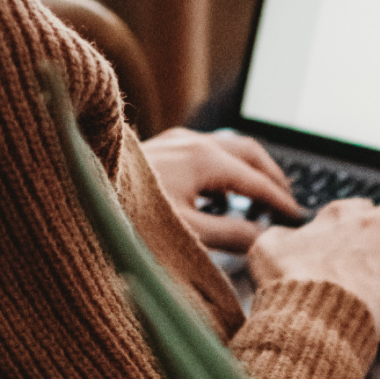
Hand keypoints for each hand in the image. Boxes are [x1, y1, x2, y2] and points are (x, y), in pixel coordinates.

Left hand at [141, 128, 302, 250]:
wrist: (82, 196)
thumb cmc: (130, 216)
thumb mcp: (188, 233)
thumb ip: (231, 235)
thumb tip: (263, 238)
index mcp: (205, 159)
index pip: (258, 180)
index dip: (281, 201)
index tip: (298, 218)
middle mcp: (192, 142)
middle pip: (249, 152)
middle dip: (272, 175)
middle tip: (287, 201)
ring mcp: (175, 140)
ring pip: (227, 146)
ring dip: (248, 169)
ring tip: (258, 197)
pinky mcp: (160, 146)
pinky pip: (204, 149)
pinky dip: (224, 167)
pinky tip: (215, 194)